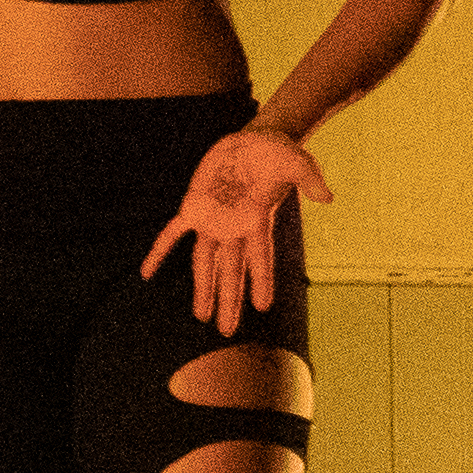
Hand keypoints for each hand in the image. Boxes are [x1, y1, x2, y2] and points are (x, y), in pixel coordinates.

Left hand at [142, 127, 333, 338]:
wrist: (257, 141)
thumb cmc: (280, 154)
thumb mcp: (298, 163)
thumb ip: (309, 180)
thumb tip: (325, 197)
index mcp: (257, 221)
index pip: (260, 257)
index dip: (261, 280)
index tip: (263, 306)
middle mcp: (234, 229)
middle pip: (230, 270)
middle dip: (228, 300)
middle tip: (226, 331)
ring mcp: (213, 221)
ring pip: (204, 261)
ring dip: (203, 288)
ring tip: (202, 316)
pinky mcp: (194, 208)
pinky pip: (171, 233)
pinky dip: (159, 251)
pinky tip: (146, 272)